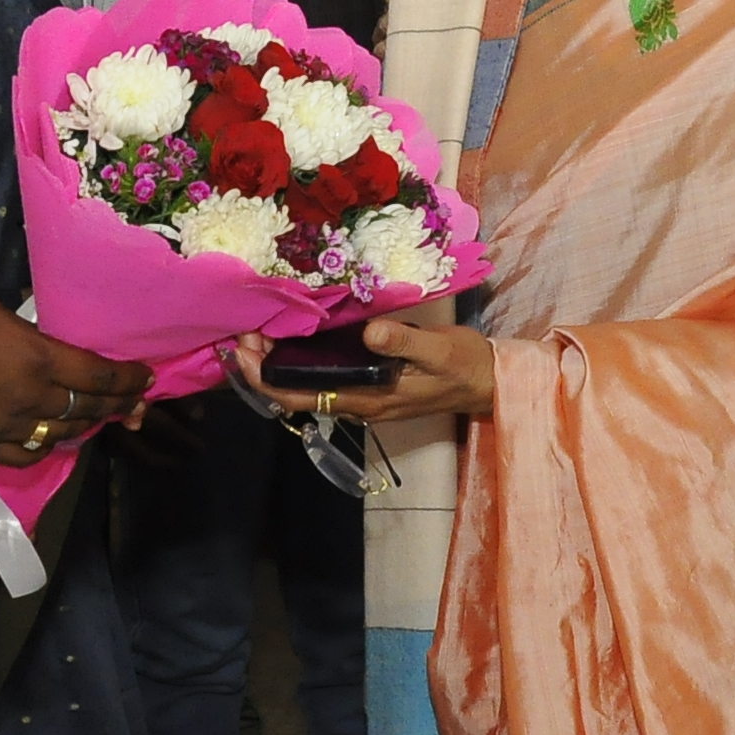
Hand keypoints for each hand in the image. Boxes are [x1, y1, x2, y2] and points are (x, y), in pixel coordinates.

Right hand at [0, 293, 146, 461]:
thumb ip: (30, 337)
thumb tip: (47, 348)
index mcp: (37, 359)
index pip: (98, 375)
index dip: (128, 379)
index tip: (145, 378)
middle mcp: (30, 399)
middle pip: (88, 407)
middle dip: (117, 403)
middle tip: (136, 402)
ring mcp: (7, 428)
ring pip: (63, 433)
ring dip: (85, 424)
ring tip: (100, 416)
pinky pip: (28, 453)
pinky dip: (48, 444)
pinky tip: (55, 436)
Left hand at [230, 310, 499, 425]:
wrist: (489, 385)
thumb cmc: (464, 366)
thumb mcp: (438, 350)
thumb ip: (403, 342)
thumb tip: (369, 333)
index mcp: (366, 398)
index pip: (301, 398)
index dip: (267, 378)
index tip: (247, 348)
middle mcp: (358, 404)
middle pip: (296, 395)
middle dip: (264, 369)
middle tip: (246, 332)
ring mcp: (363, 397)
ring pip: (308, 389)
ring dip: (281, 366)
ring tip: (263, 331)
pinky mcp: (370, 386)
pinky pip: (325, 380)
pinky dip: (303, 363)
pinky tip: (300, 337)